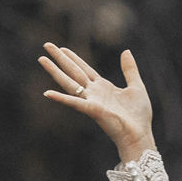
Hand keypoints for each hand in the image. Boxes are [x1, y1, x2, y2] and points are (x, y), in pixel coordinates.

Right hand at [38, 43, 153, 158]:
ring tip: (42, 59)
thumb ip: (129, 69)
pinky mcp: (92, 110)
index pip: (84, 69)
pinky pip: (74, 102)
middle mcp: (93, 92)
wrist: (140, 135)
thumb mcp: (136, 86)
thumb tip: (126, 50)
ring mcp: (91, 100)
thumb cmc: (139, 115)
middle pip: (73, 71)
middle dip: (60, 58)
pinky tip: (47, 93)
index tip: (63, 48)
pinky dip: (60, 98)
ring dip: (55, 71)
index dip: (73, 58)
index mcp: (103, 87)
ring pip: (69, 82)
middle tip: (47, 45)